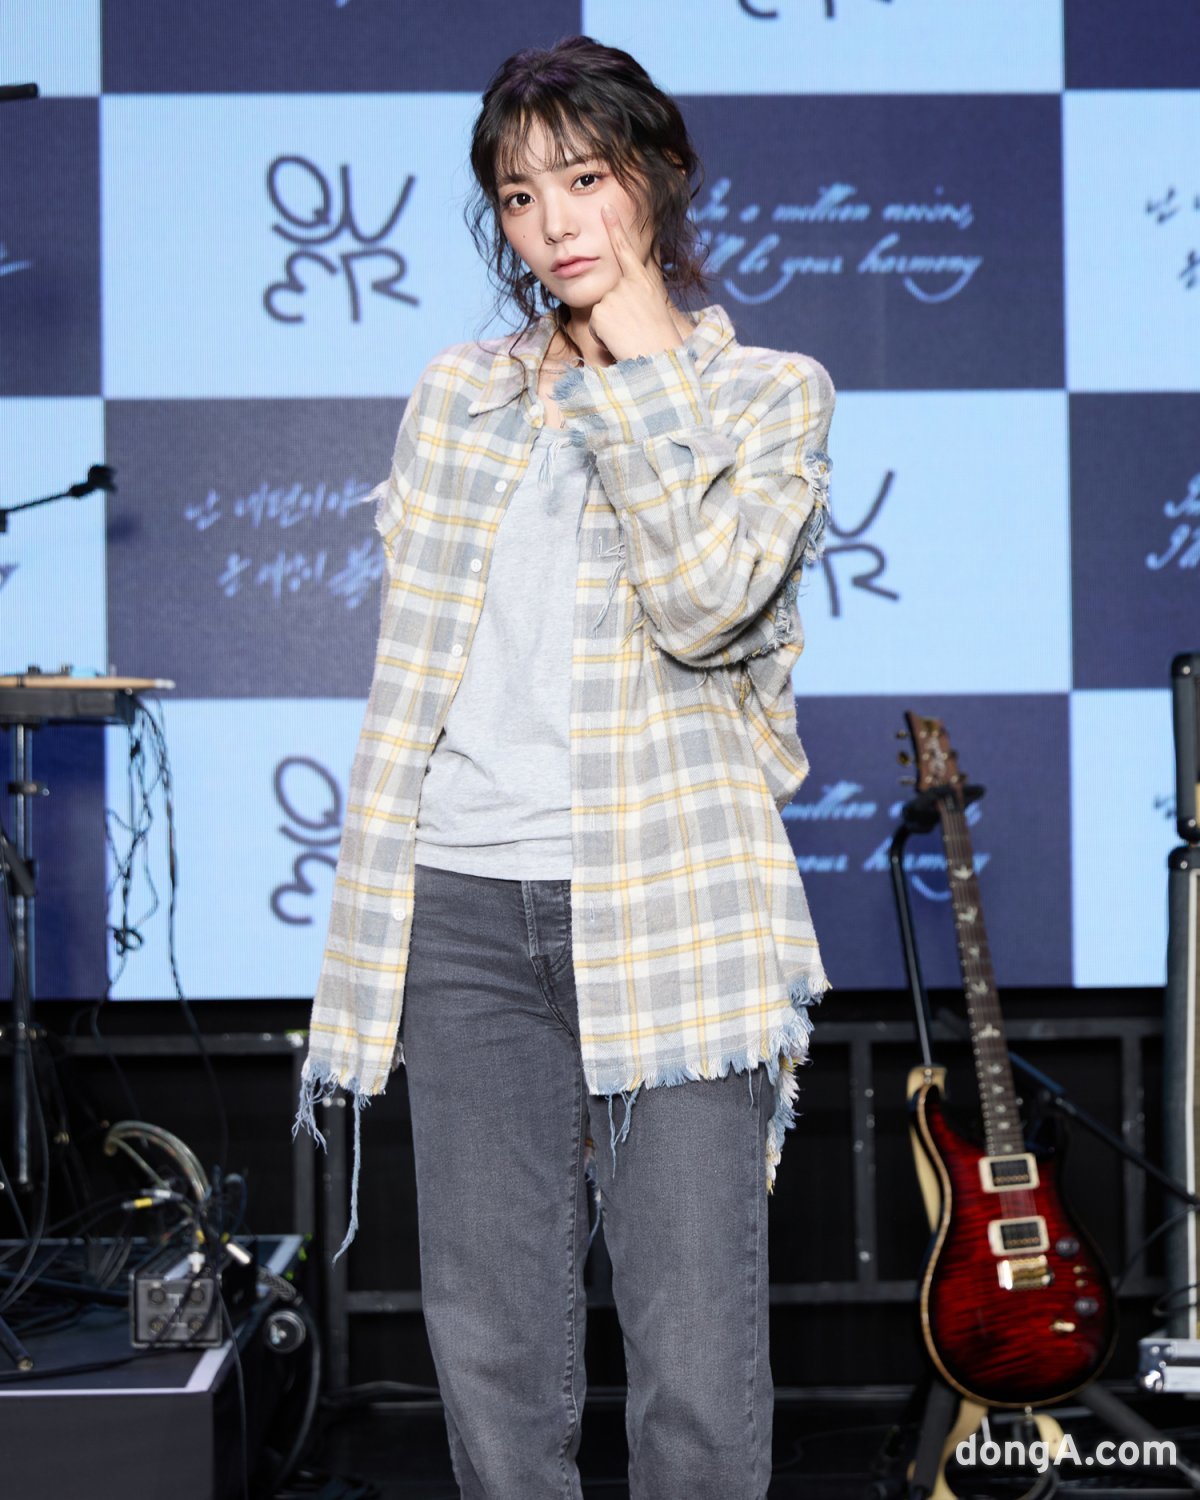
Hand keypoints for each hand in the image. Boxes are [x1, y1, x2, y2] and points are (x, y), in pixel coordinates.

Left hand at [587, 204, 689, 362]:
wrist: (658, 358)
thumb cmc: (659, 340)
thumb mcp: (653, 308)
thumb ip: (636, 295)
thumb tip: (620, 294)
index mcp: (642, 281)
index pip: (626, 251)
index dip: (615, 228)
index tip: (606, 208)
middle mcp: (626, 284)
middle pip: (608, 296)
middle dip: (615, 315)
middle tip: (634, 329)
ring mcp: (612, 296)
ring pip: (600, 313)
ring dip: (610, 329)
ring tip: (628, 337)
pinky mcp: (600, 312)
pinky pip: (594, 326)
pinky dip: (603, 338)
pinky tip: (618, 341)